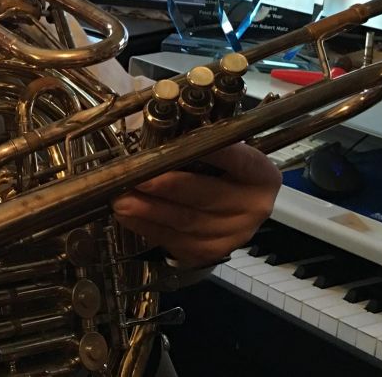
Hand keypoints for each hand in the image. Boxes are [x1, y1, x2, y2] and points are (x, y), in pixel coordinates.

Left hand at [111, 143, 280, 267]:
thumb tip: (158, 130)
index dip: (208, 152)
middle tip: (134, 178)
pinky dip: (148, 228)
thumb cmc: (217, 170)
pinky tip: (129, 217)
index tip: (175, 144)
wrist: (230, 208)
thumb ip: (198, 141)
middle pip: (206, 196)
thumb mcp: (218, 149)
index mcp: (260, 174)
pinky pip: (176, 241)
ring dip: (149, 211)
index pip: (236, 159)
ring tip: (120, 199)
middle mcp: (254, 207)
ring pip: (187, 222)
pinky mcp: (212, 252)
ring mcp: (234, 234)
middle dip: (165, 187)